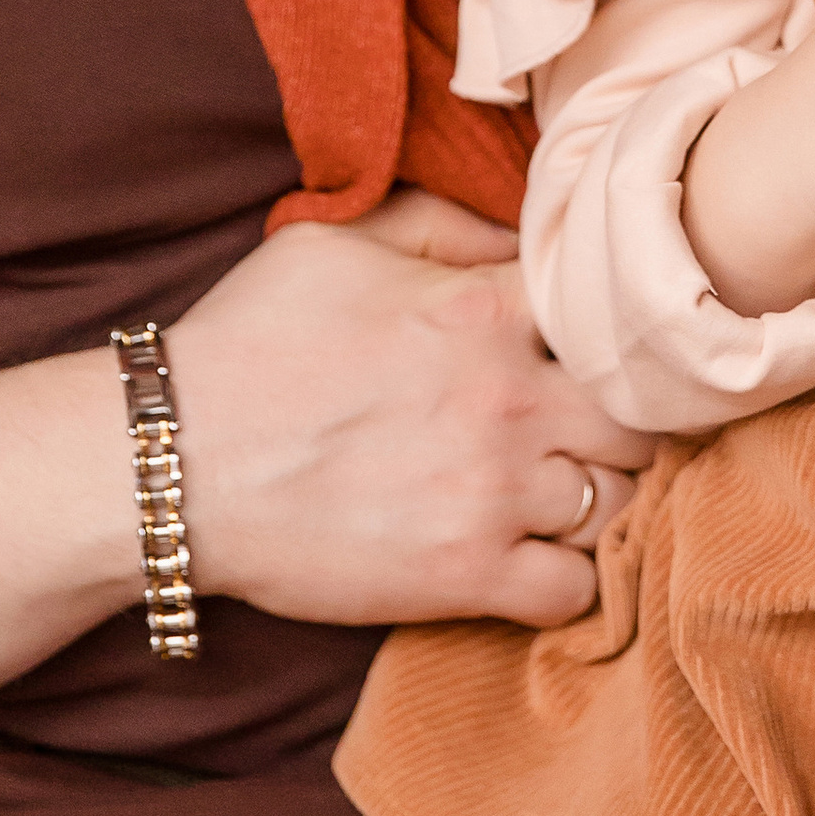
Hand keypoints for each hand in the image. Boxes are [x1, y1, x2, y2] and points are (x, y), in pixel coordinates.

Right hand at [169, 196, 651, 633]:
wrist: (174, 463)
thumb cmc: (246, 344)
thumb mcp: (334, 244)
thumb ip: (439, 226)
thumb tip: (514, 232)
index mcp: (483, 308)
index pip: (609, 313)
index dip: (605, 333)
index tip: (585, 352)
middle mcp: (509, 399)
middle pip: (640, 416)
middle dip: (621, 422)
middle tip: (587, 432)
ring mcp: (494, 492)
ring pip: (621, 503)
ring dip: (597, 500)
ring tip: (559, 497)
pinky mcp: (467, 575)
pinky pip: (577, 590)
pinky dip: (569, 579)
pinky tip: (535, 558)